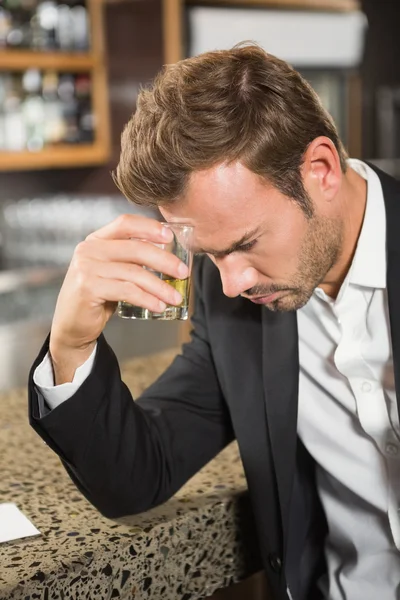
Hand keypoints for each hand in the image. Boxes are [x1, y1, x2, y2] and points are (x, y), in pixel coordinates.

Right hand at [49, 215, 188, 382]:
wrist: (71, 325)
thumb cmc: (98, 297)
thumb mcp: (112, 272)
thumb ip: (130, 260)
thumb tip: (169, 257)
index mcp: (96, 240)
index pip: (125, 223)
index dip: (149, 227)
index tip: (171, 237)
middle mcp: (89, 250)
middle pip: (135, 248)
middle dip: (164, 260)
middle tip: (184, 273)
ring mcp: (86, 268)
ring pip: (134, 273)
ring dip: (160, 287)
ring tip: (176, 298)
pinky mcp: (88, 288)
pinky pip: (127, 291)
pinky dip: (147, 299)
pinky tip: (159, 306)